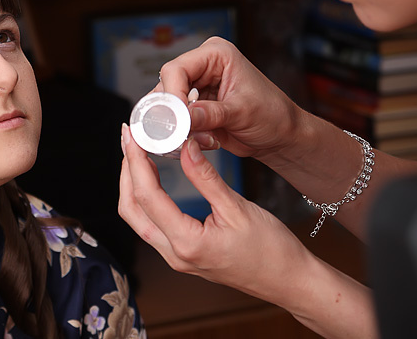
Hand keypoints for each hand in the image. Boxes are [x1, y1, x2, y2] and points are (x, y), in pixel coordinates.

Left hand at [117, 127, 378, 338]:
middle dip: (126, 171)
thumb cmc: (272, 250)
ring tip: (136, 153)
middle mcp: (174, 254)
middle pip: (131, 209)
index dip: (136, 162)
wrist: (289, 281)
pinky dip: (145, 198)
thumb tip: (184, 146)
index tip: (132, 135)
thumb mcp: (239, 207)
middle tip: (128, 139)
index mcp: (187, 243)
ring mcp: (175, 257)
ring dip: (132, 185)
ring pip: (138, 219)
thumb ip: (206, 177)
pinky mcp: (181, 255)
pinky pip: (151, 225)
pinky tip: (151, 177)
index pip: (147, 196)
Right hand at [156, 36, 305, 159]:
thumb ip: (210, 114)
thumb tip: (181, 118)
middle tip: (177, 133)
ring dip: (176, 124)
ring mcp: (196, 87)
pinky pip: (174, 118)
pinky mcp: (193, 106)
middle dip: (171, 112)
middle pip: (167, 85)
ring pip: (166, 104)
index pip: (177, 69)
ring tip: (193, 138)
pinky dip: (180, 132)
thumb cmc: (273, 116)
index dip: (172, 94)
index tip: (175, 119)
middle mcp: (202, 67)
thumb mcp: (242, 113)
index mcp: (216, 55)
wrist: (281, 136)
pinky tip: (195, 140)